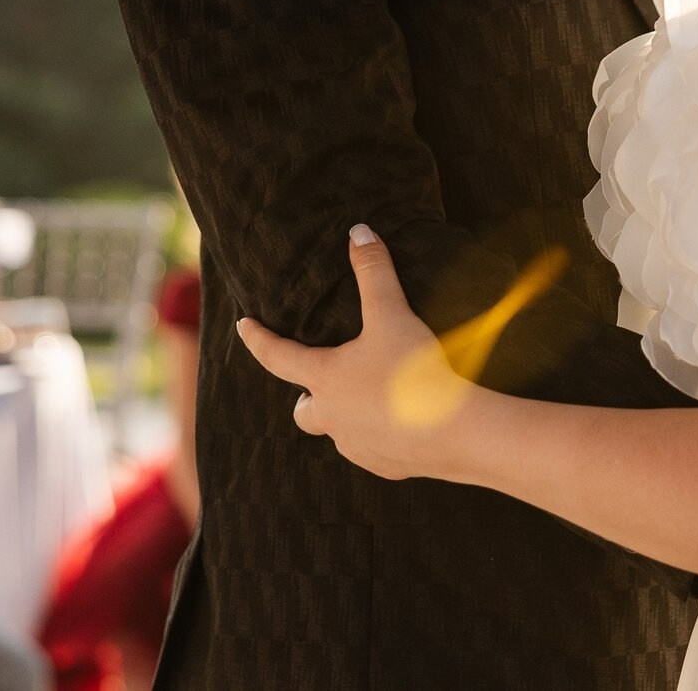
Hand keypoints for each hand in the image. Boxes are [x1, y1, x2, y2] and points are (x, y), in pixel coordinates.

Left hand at [237, 226, 477, 481]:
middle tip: (324, 379)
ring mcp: (357, 447)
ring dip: (347, 416)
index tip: (242, 327)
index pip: (278, 357)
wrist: (454, 431)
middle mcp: (333, 418)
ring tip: (375, 396)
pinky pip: (373, 449)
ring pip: (338, 432)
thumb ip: (374, 272)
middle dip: (308, 396)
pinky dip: (381, 435)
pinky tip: (405, 422)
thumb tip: (358, 231)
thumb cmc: (414, 371)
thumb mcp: (392, 314)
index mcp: (326, 380)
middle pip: (304, 411)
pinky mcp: (385, 466)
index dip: (257, 339)